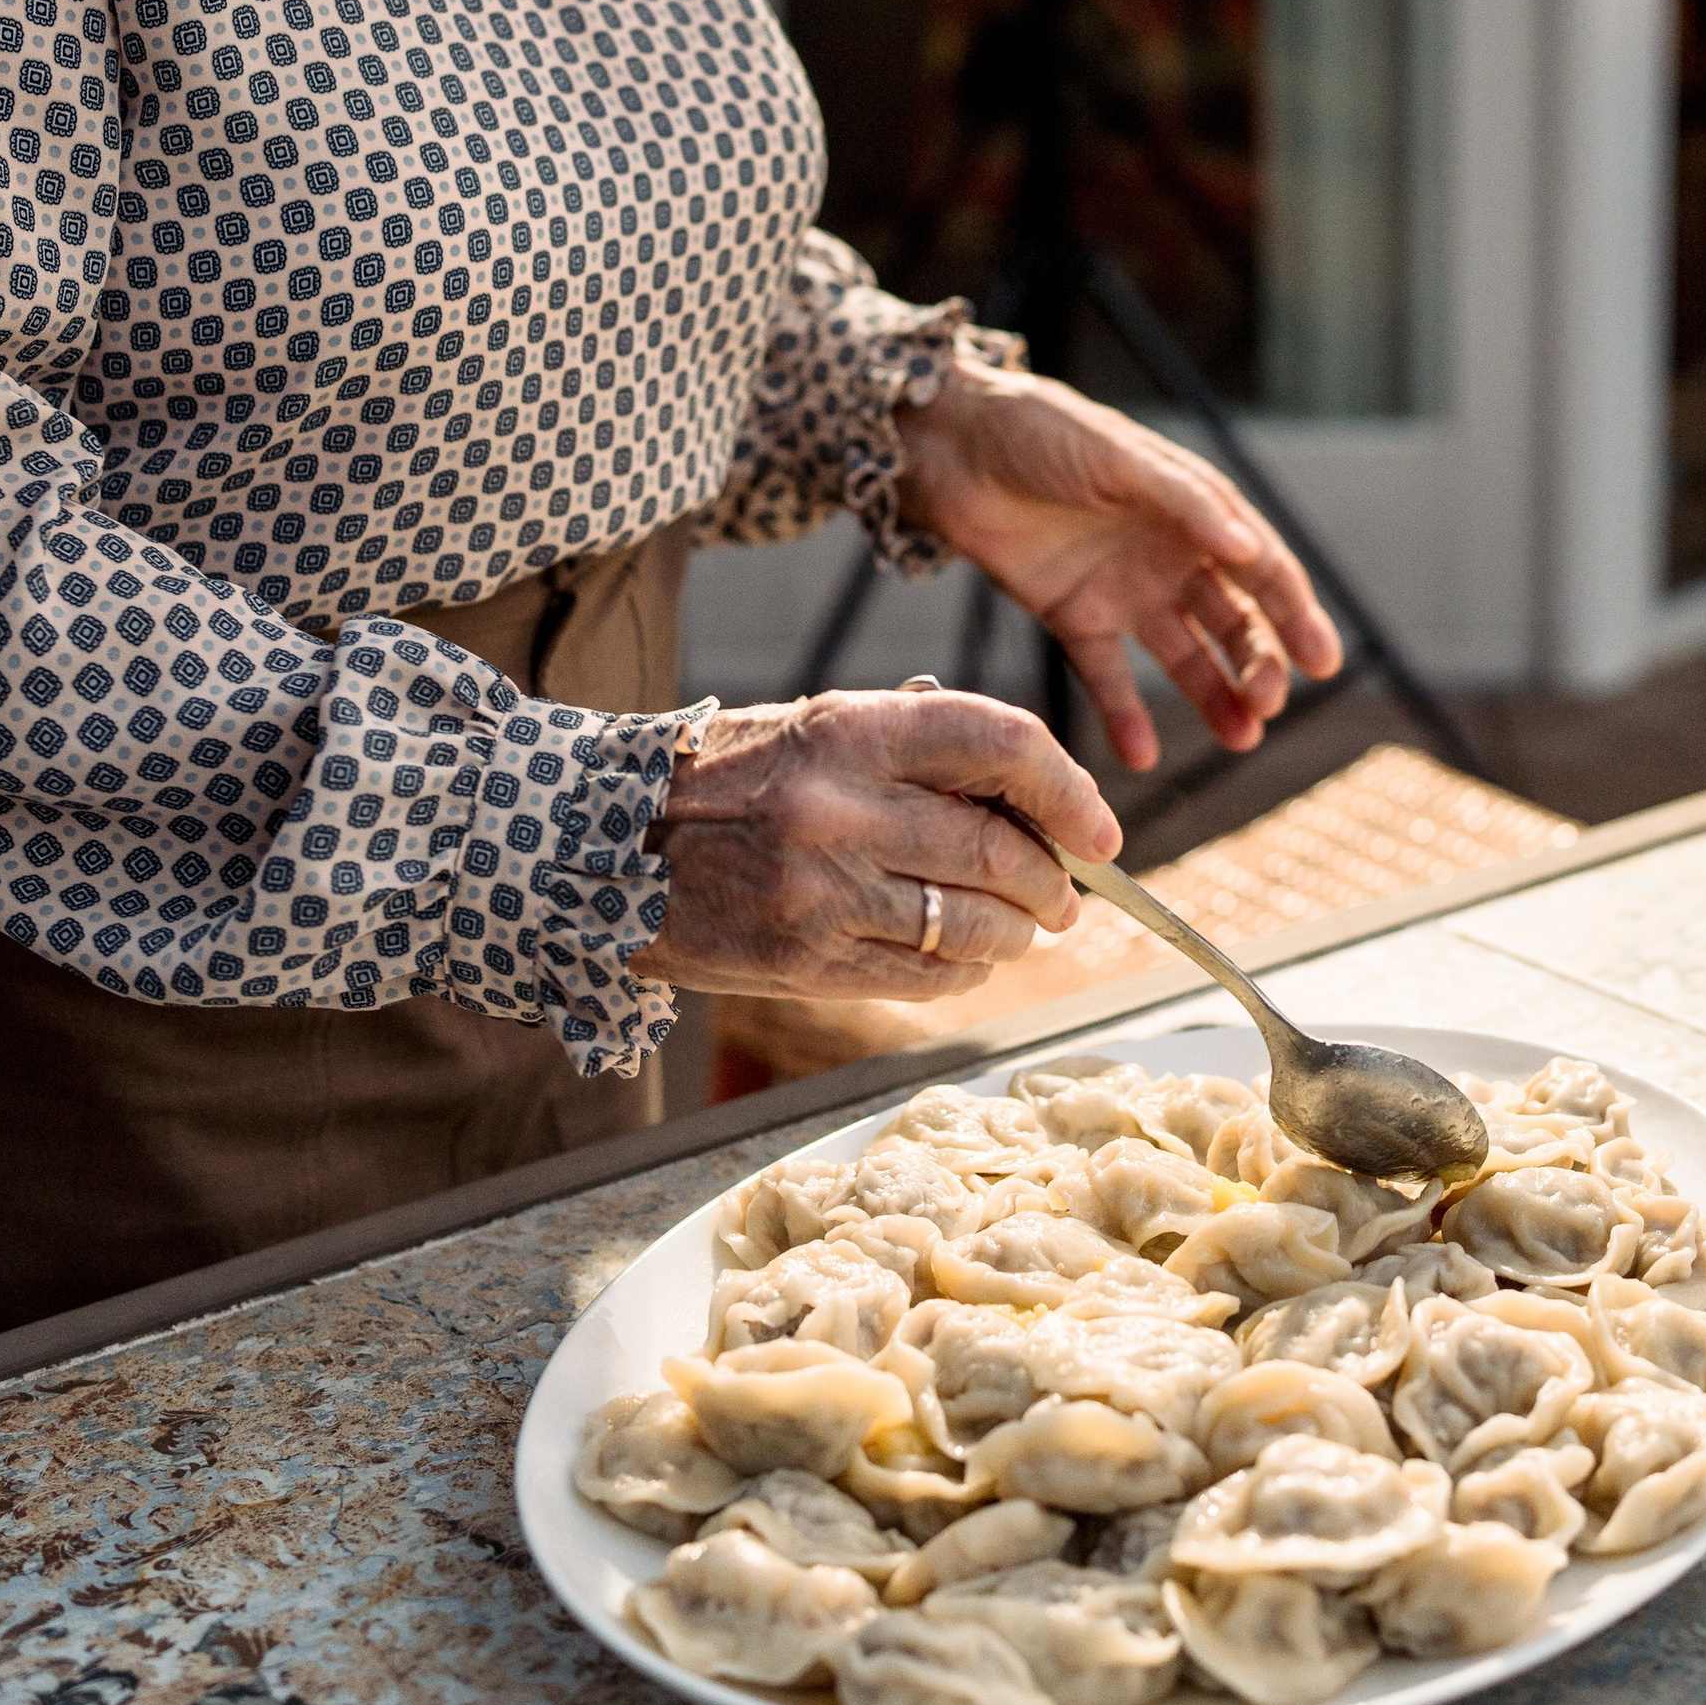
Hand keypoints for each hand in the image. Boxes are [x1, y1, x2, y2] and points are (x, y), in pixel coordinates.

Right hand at [634, 686, 1105, 1000]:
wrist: (606, 847)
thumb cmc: (728, 782)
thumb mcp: (816, 727)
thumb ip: (916, 745)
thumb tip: (1035, 792)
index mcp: (851, 728)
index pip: (1001, 745)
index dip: (1069, 790)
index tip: (1099, 830)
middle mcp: (842, 806)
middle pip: (1000, 849)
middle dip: (1053, 881)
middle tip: (1065, 894)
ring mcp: (824, 889)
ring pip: (974, 924)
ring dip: (1020, 934)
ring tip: (1025, 929)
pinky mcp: (806, 961)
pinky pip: (926, 976)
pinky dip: (967, 972)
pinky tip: (968, 957)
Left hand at [894, 356, 1342, 769]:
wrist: (953, 447)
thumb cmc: (1042, 432)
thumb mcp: (1118, 458)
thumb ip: (1184, 504)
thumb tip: (1250, 550)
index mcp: (1193, 509)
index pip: (1261, 569)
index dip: (1296, 614)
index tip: (1322, 663)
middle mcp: (1168, 554)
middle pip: (1231, 620)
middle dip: (1258, 663)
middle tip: (1268, 704)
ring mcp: (1123, 590)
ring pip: (1184, 655)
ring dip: (1213, 696)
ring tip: (1240, 737)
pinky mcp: (1073, 617)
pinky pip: (1108, 676)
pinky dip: (1125, 716)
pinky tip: (1143, 754)